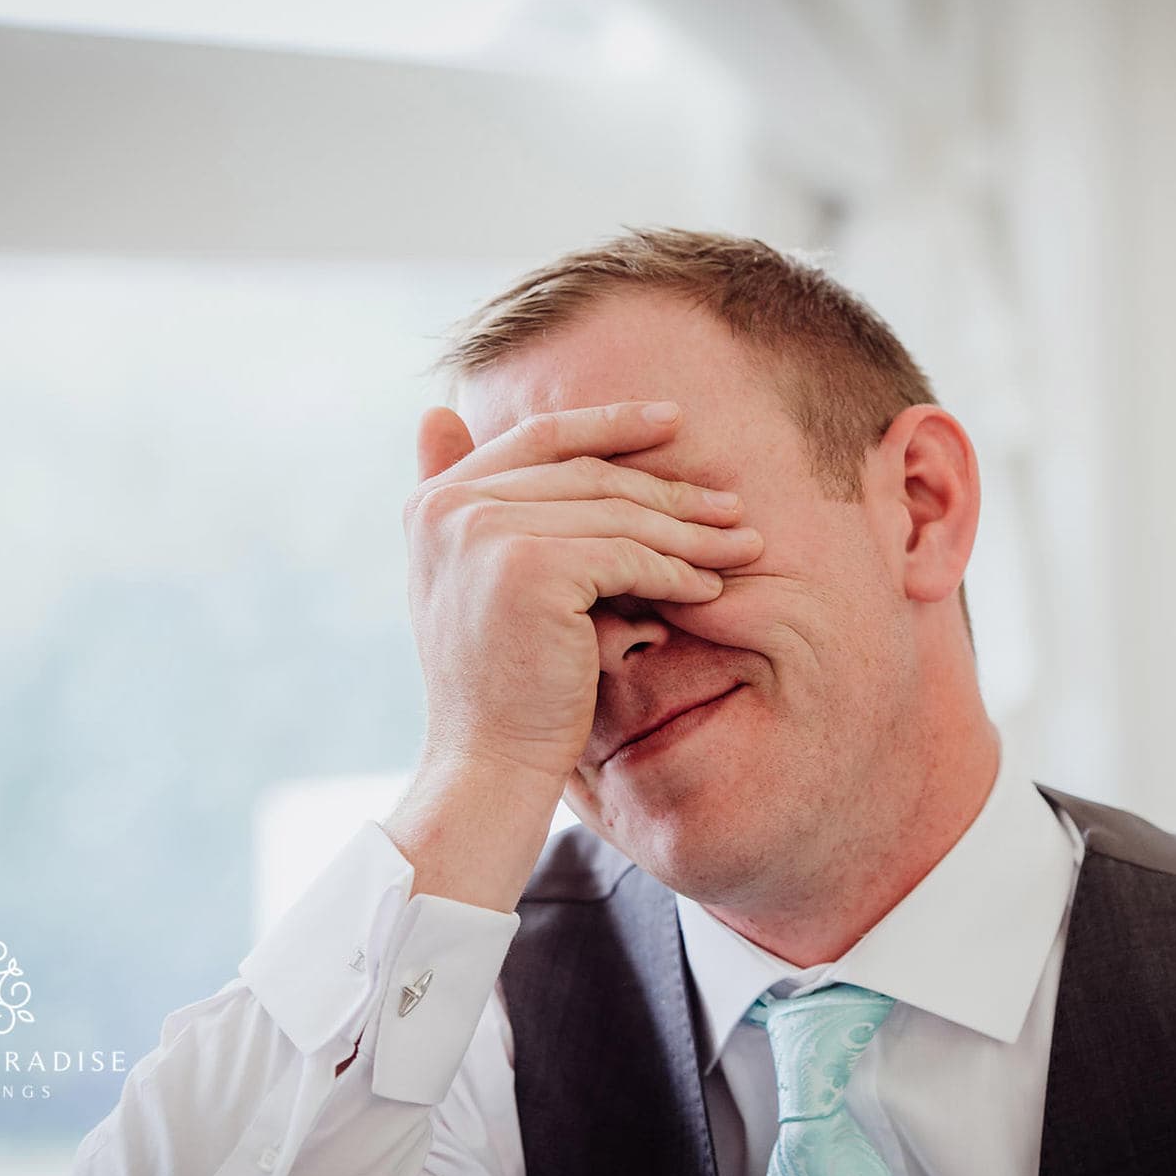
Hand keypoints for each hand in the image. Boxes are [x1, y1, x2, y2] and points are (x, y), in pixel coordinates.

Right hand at [384, 400, 760, 909]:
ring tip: (743, 545)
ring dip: (690, 533)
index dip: (609, 422)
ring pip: (617, 516)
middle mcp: (450, 506)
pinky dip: (677, 574)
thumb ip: (475, 506)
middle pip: (588, 475)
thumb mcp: (474, 580)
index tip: (674, 421)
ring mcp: (485, 531)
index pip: (539, 438)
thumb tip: (439, 409)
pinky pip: (628, 558)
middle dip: (669, 490)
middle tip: (731, 505)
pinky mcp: (529, 565)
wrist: (487, 766)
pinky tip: (712, 589)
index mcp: (433, 501)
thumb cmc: (500, 688)